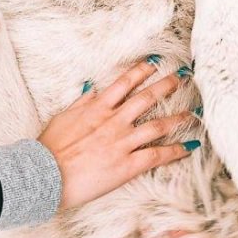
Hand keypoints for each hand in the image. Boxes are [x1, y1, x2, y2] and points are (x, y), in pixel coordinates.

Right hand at [38, 60, 198, 209]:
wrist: (44, 174)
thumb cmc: (50, 147)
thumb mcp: (64, 117)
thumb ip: (82, 103)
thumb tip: (92, 88)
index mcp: (98, 108)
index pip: (124, 83)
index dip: (141, 71)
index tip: (154, 62)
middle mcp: (113, 122)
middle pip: (147, 98)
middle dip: (167, 85)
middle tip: (182, 76)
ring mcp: (122, 143)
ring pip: (157, 126)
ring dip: (178, 118)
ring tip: (193, 113)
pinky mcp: (126, 166)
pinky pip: (156, 156)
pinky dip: (174, 151)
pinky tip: (188, 147)